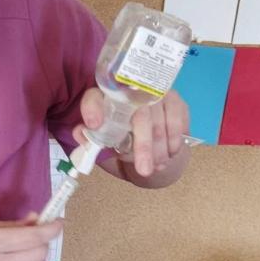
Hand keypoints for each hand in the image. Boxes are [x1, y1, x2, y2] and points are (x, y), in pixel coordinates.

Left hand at [73, 87, 189, 178]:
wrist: (148, 121)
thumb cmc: (120, 131)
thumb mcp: (104, 138)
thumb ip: (90, 137)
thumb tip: (81, 135)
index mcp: (104, 97)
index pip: (94, 98)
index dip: (93, 109)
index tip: (94, 125)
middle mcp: (130, 89)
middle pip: (139, 117)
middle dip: (144, 147)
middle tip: (145, 170)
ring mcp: (154, 92)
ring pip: (161, 123)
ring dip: (161, 149)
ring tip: (159, 166)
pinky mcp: (174, 98)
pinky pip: (178, 119)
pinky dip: (175, 139)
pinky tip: (172, 152)